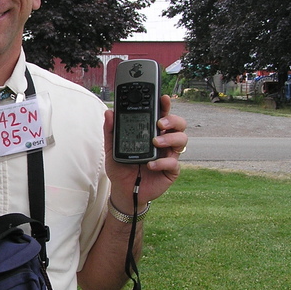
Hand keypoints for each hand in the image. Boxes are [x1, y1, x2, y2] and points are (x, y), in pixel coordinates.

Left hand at [104, 95, 187, 211]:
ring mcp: (169, 155)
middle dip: (173, 120)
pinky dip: (162, 162)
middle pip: (178, 125)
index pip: (162, 115)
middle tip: (160, 123)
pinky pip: (173, 163)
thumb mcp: (112, 149)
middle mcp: (164, 141)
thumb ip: (111, 131)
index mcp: (152, 133)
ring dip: (170, 139)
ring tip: (155, 142)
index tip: (162, 98)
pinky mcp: (171, 171)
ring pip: (181, 140)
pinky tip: (151, 164)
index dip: (164, 105)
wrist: (123, 191)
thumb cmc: (121, 168)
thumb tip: (109, 113)